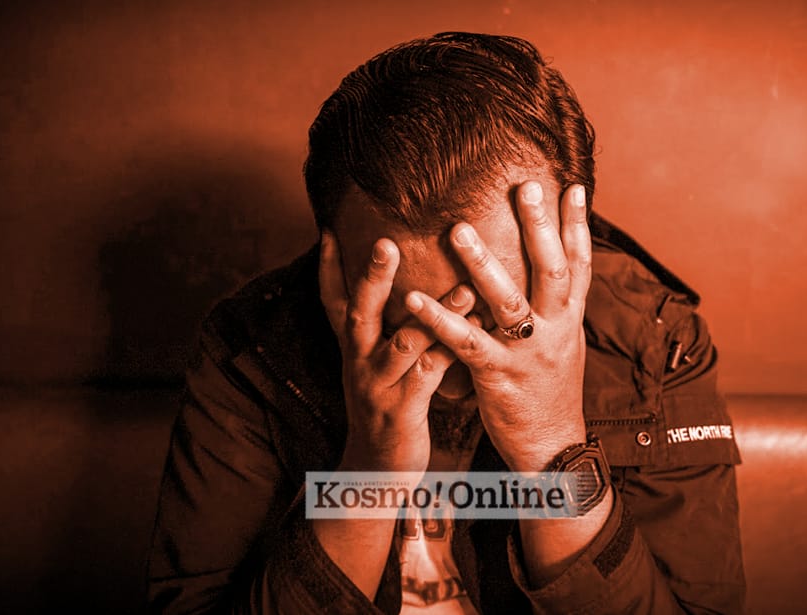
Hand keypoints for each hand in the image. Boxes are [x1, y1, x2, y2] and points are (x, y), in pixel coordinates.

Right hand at [319, 231, 475, 472]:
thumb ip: (383, 328)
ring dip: (435, 313)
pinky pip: (432, 372)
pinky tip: (479, 328)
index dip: (327, 267)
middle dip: (372, 276)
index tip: (327, 228)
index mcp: (352, 348)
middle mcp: (359, 362)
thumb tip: (401, 287)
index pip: (331, 301)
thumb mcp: (373, 365)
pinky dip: (455, 348)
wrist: (377, 469)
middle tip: (386, 241)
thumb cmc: (385, 405)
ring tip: (465, 285)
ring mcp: (379, 386)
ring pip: (404, 342)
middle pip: (359, 312)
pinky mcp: (403, 408)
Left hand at [404, 181, 590, 470]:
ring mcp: (528, 353)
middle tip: (526, 186)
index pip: (579, 265)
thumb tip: (552, 271)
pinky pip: (466, 343)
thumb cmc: (549, 392)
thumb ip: (554, 309)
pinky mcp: (499, 376)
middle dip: (540, 227)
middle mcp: (555, 330)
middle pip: (552, 271)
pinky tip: (413, 296)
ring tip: (457, 229)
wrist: (553, 449)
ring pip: (508, 302)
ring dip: (483, 264)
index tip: (576, 185)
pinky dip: (440, 318)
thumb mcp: (562, 344)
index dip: (578, 225)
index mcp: (569, 320)